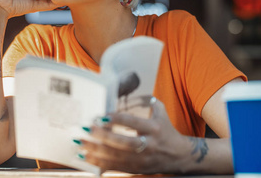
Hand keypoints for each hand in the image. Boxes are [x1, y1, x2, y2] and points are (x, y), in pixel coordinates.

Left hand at [79, 98, 199, 173]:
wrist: (179, 156)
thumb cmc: (166, 130)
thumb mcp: (161, 112)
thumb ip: (145, 101)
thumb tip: (124, 91)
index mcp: (154, 128)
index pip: (134, 122)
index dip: (117, 119)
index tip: (102, 115)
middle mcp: (148, 145)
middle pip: (124, 142)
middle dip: (104, 136)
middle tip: (88, 129)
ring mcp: (141, 159)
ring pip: (116, 157)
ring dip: (96, 150)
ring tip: (81, 143)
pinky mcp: (135, 169)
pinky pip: (114, 167)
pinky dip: (98, 162)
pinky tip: (85, 157)